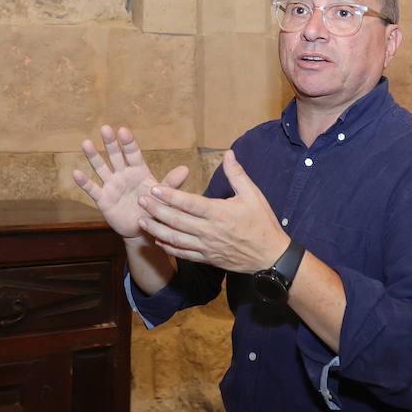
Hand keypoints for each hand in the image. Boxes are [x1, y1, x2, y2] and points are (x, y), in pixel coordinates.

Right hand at [73, 125, 188, 238]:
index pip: (133, 154)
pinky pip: (93, 189)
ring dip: (94, 156)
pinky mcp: (104, 199)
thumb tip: (185, 169)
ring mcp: (112, 186)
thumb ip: (171, 184)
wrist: (144, 229)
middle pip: (116, 156)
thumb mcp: (164, 197)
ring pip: (101, 168)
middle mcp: (123, 175)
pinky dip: (85, 182)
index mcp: (139, 171)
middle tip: (105, 128)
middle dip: (111, 143)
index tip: (123, 131)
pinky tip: (76, 173)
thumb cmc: (155, 208)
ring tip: (86, 143)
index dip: (128, 143)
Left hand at [136, 149, 289, 272]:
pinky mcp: (207, 258)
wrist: (271, 257)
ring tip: (141, 220)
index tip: (154, 188)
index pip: (189, 203)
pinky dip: (168, 247)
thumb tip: (228, 153)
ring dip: (156, 229)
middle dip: (156, 210)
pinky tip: (157, 239)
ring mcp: (207, 247)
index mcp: (219, 213)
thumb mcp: (253, 195)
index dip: (169, 196)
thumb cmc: (263, 224)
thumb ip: (237, 174)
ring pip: (175, 239)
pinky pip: (183, 253)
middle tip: (140, 200)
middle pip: (176, 220)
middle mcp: (210, 231)